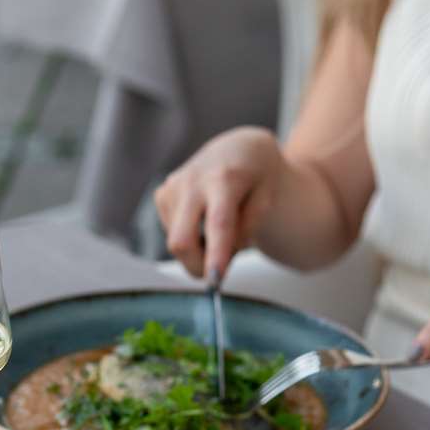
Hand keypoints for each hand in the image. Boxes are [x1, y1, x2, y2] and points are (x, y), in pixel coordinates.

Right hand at [154, 127, 282, 278]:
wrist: (237, 148)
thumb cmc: (257, 175)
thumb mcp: (268, 196)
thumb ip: (250, 226)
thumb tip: (223, 256)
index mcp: (225, 178)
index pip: (219, 223)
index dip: (216, 255)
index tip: (215, 281)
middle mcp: (193, 181)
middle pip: (182, 241)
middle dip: (197, 266)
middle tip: (218, 273)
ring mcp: (172, 187)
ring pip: (178, 242)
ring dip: (199, 248)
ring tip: (220, 227)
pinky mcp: (162, 195)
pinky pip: (173, 233)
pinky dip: (190, 237)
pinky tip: (203, 218)